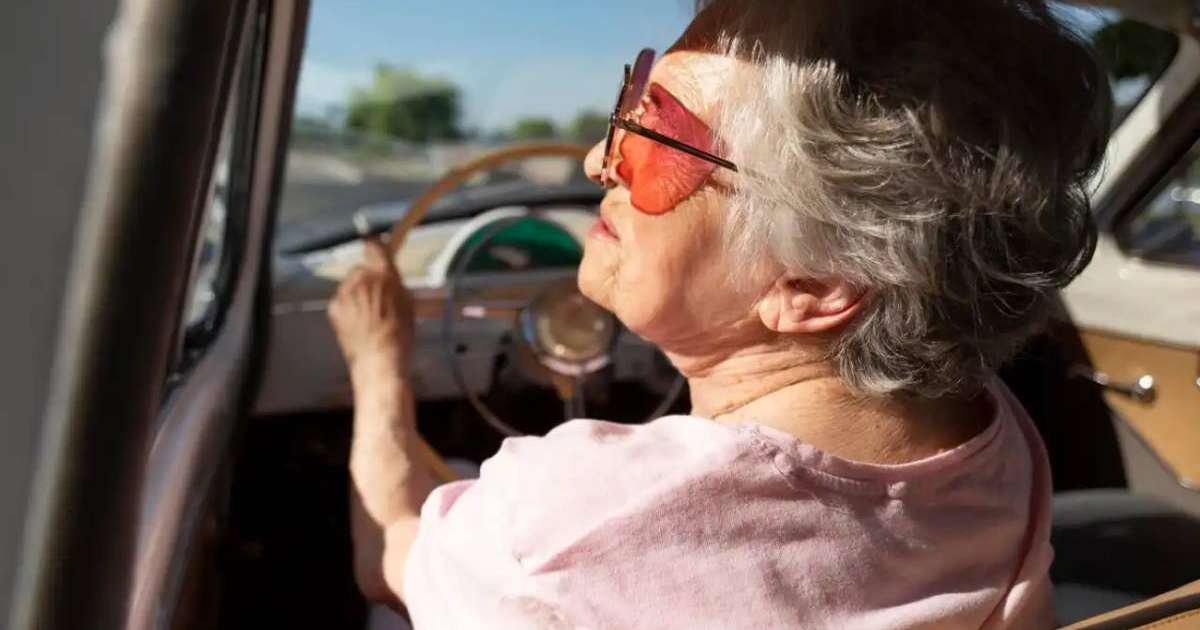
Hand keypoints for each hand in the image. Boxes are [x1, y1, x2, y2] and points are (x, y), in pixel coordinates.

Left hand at [328, 236, 414, 375]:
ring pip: (350, 285)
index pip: (374, 246)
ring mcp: (344, 293)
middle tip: (378, 295)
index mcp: (383, 275)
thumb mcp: (408, 303)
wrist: (378, 359)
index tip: (378, 249)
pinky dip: (348, 306)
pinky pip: (342, 300)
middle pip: (361, 268)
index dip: (376, 246)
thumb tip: (390, 277)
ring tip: (368, 314)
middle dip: (368, 278)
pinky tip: (357, 322)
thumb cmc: (401, 334)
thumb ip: (396, 284)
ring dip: (357, 293)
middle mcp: (360, 278)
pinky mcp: (333, 307)